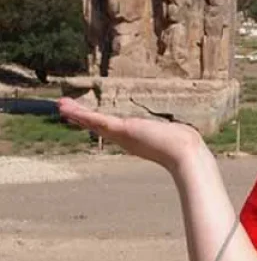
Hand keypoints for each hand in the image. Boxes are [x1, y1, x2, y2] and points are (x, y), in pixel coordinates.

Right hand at [57, 98, 204, 174]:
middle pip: (98, 126)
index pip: (111, 128)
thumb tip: (191, 135)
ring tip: (61, 106)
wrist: (184, 154)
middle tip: (63, 109)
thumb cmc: (184, 146)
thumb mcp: (177, 136)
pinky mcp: (123, 131)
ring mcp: (122, 136)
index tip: (84, 117)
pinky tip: (70, 111)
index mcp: (134, 138)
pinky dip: (83, 115)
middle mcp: (125, 138)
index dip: (96, 122)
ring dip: (77, 114)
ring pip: (94, 123)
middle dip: (81, 117)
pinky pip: (98, 121)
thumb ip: (177, 135)